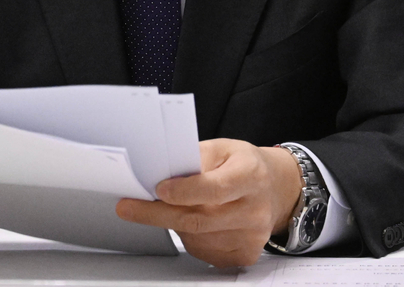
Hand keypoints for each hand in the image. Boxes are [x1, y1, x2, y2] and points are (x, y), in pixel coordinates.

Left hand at [115, 138, 302, 266]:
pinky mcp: (245, 255)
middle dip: (158, 213)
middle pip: (199, 218)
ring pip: (197, 237)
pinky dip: (189, 237)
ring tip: (169, 207)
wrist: (274, 189)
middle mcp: (254, 209)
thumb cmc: (243, 165)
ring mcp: (251, 236)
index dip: (184, 191)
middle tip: (128, 208)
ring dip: (174, 223)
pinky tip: (191, 222)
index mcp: (250, 175)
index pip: (214, 188)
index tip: (158, 189)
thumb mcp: (223, 148)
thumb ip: (195, 158)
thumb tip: (161, 172)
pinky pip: (204, 251)